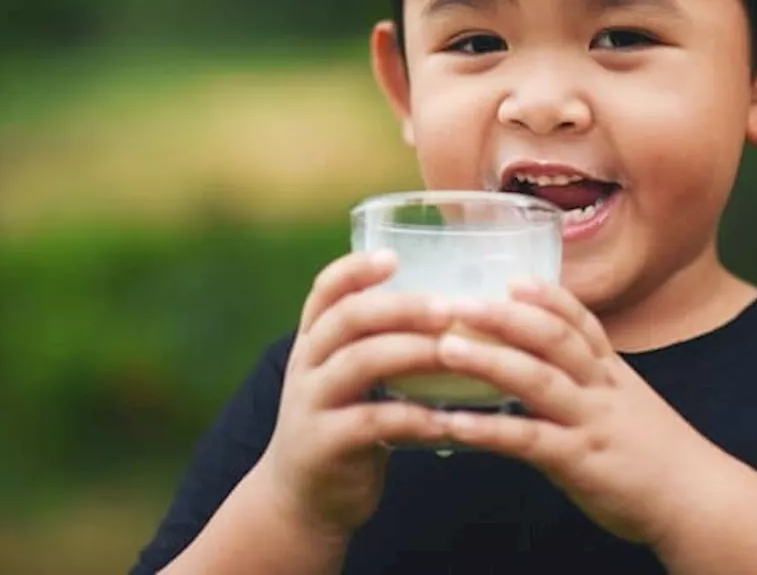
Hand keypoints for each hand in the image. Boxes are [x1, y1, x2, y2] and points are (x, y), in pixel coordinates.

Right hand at [261, 250, 454, 540]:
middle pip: (348, 318)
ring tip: (456, 352)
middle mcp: (307, 364)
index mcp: (314, 340)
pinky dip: (413, 417)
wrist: (300, 499)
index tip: (394, 256)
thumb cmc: (343, 422)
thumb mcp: (347, 376)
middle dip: (401, 307)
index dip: (357, 269)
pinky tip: (446, 418)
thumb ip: (379, 342)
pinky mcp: (324, 446)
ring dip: (412, 352)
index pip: (326, 290)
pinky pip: (371, 423)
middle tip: (448, 308)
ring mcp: (311, 404)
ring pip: (359, 363)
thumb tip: (452, 305)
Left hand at [433, 277, 720, 545]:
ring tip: (444, 348)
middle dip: (505, 316)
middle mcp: (602, 386)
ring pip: (539, 379)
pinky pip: (530, 440)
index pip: (581, 320)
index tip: (512, 277)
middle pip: (554, 337)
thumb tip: (541, 363)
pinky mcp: (580, 461)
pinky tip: (454, 424)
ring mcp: (592, 421)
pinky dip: (490, 429)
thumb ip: (589, 380)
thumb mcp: (627, 401)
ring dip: (489, 360)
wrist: (698, 500)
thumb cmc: (654, 453)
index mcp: (612, 370)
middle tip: (458, 303)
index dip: (547, 296)